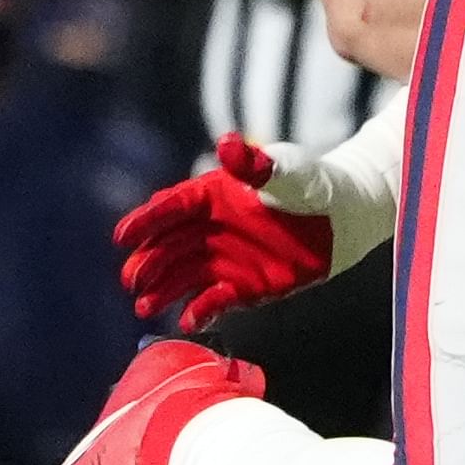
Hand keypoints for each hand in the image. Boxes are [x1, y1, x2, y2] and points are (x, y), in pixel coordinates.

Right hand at [113, 135, 344, 328]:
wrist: (341, 218)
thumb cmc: (309, 185)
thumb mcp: (284, 171)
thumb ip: (255, 164)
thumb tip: (228, 144)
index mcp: (211, 197)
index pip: (172, 208)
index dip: (146, 221)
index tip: (123, 236)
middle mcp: (209, 230)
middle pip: (168, 247)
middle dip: (147, 263)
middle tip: (132, 280)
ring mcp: (222, 260)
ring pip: (182, 277)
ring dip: (162, 291)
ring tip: (144, 306)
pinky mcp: (241, 286)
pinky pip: (213, 301)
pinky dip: (199, 311)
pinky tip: (187, 321)